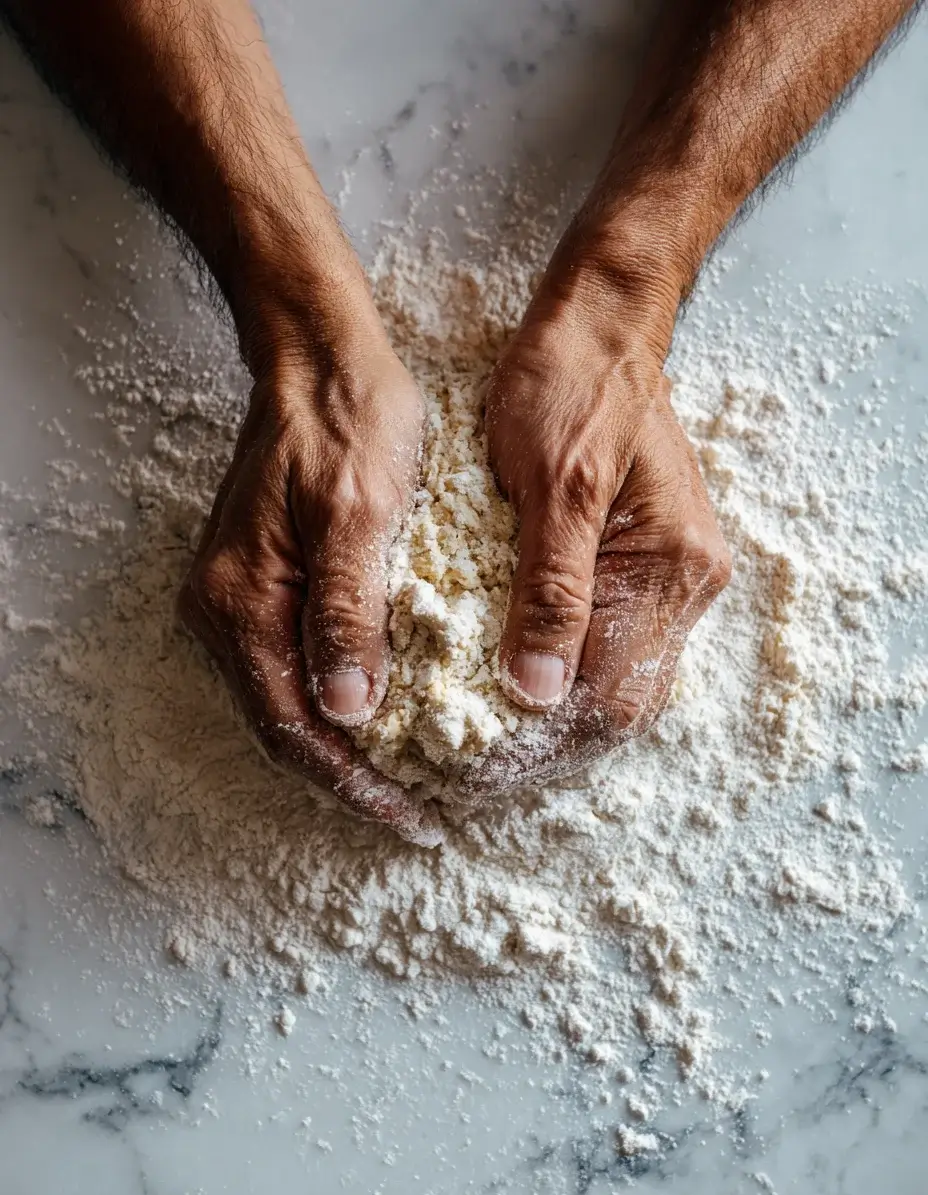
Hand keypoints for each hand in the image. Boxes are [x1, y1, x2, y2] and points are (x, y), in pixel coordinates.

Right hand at [178, 316, 441, 846]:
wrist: (319, 360)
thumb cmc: (347, 424)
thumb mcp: (360, 515)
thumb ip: (346, 614)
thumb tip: (347, 713)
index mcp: (240, 601)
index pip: (292, 726)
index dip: (352, 783)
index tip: (412, 818)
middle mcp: (223, 610)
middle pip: (282, 725)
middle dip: (350, 776)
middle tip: (419, 811)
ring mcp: (236, 597)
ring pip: (287, 700)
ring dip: (346, 746)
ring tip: (409, 778)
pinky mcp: (261, 583)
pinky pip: (293, 663)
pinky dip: (338, 700)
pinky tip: (385, 715)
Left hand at [460, 260, 730, 796]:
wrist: (596, 323)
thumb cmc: (570, 385)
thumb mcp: (553, 483)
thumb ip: (553, 589)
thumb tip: (540, 692)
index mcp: (670, 567)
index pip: (613, 696)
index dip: (544, 743)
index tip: (472, 766)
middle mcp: (681, 585)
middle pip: (616, 703)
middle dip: (542, 744)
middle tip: (461, 767)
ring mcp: (661, 577)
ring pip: (608, 682)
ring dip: (544, 719)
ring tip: (469, 740)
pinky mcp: (632, 566)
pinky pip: (598, 643)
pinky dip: (548, 674)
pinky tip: (498, 685)